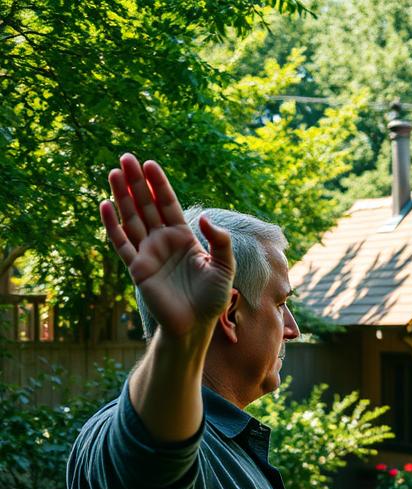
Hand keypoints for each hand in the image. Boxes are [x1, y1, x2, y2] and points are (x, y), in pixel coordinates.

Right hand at [100, 154, 234, 338]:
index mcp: (184, 238)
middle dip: (137, 182)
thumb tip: (205, 217)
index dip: (159, 185)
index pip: (168, 204)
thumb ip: (220, 241)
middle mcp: (163, 242)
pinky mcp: (136, 268)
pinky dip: (112, 225)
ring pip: (131, 218)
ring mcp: (148, 253)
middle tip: (126, 158)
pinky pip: (121, 243)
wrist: (196, 325)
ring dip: (122, 196)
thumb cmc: (212, 298)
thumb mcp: (225, 267)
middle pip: (146, 206)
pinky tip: (105, 204)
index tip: (150, 164)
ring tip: (113, 172)